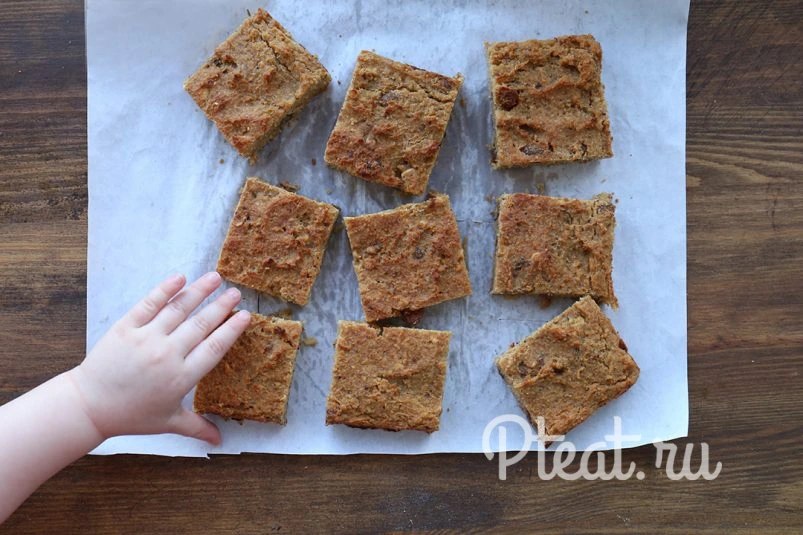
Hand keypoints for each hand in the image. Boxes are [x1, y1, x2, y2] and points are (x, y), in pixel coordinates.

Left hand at [68, 272, 249, 444]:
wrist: (90, 406)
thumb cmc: (131, 416)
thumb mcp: (168, 422)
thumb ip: (197, 427)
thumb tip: (219, 442)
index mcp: (181, 378)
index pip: (214, 348)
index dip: (231, 331)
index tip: (245, 316)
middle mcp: (167, 355)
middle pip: (201, 325)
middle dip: (221, 307)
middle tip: (236, 293)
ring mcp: (146, 339)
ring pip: (178, 310)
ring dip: (199, 292)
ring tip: (215, 277)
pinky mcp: (126, 328)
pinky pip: (149, 304)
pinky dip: (164, 290)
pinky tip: (179, 278)